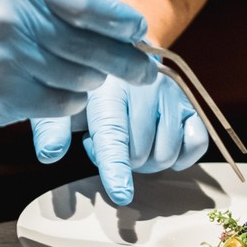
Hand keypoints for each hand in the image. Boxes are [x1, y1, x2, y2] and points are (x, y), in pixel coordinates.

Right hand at [0, 0, 153, 127]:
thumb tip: (120, 19)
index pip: (84, 5)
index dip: (119, 20)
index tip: (139, 30)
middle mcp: (13, 25)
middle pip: (87, 49)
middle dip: (125, 61)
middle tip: (145, 70)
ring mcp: (6, 65)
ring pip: (78, 81)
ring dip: (95, 80)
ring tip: (95, 74)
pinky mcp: (3, 98)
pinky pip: (59, 105)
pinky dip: (73, 99)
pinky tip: (68, 89)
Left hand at [31, 71, 208, 205]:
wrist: (122, 53)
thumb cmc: (89, 87)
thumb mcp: (63, 102)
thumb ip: (52, 128)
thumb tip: (49, 154)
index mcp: (108, 89)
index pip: (113, 135)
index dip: (116, 167)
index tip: (121, 194)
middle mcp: (144, 88)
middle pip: (140, 153)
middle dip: (124, 161)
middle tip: (113, 144)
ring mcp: (171, 95)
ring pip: (167, 153)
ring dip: (150, 161)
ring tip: (133, 140)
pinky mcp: (190, 103)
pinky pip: (196, 143)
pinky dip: (182, 156)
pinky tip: (163, 145)